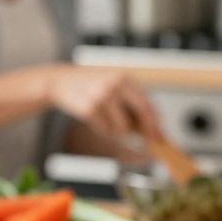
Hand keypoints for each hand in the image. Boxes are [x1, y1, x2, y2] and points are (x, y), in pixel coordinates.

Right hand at [45, 66, 165, 145]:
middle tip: (149, 142)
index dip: (156, 122)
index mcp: (125, 78)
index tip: (161, 136)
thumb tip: (150, 127)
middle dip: (147, 131)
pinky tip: (94, 118)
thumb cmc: (90, 85)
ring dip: (117, 131)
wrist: (60, 81)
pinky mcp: (89, 108)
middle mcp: (116, 85)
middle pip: (142, 113)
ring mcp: (102, 96)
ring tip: (106, 120)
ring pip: (122, 128)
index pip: (148, 103)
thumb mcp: (113, 85)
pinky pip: (105, 130)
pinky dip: (102, 130)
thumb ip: (131, 102)